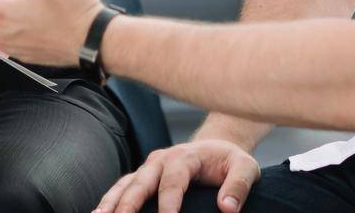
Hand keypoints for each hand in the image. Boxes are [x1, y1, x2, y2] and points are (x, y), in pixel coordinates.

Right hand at [95, 139, 260, 212]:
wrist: (217, 148)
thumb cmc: (230, 161)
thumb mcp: (245, 167)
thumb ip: (238, 186)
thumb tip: (227, 208)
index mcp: (185, 156)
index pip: (174, 180)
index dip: (169, 200)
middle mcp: (161, 159)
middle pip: (141, 181)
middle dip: (130, 203)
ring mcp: (149, 168)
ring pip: (126, 185)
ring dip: (111, 202)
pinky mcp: (142, 177)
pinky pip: (122, 188)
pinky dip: (109, 200)